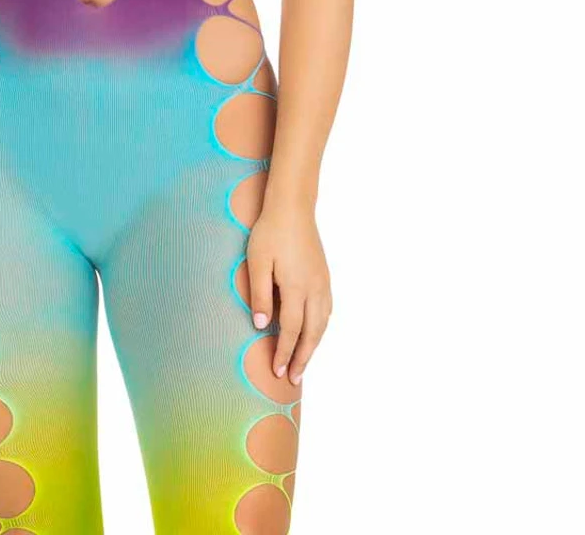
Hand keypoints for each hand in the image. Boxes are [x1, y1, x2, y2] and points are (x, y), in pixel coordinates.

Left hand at [246, 197, 332, 385]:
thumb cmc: (270, 232)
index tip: (278, 371)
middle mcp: (315, 289)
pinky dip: (321, 328)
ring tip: (304, 362)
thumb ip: (259, 294)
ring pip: (323, 324)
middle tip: (294, 379)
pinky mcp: (325, 276)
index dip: (284, 352)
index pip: (290, 330)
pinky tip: (314, 332)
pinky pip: (327, 310)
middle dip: (302, 358)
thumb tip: (260, 325)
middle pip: (312, 333)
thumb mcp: (257, 261)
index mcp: (297, 287)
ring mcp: (323, 282)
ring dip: (313, 346)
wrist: (293, 207)